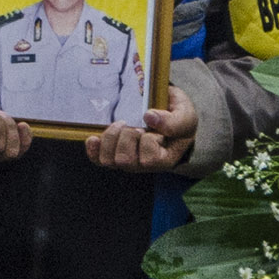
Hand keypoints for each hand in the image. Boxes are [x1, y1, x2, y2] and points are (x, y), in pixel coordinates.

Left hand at [85, 102, 200, 172]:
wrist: (167, 113)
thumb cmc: (178, 118)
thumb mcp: (185, 116)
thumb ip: (174, 121)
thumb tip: (149, 117)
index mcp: (164, 160)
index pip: (150, 158)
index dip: (148, 139)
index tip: (152, 128)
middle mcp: (143, 165)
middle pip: (124, 160)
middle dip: (127, 136)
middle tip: (136, 125)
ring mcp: (126, 161)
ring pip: (108, 160)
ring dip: (111, 138)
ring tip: (121, 125)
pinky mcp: (112, 154)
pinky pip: (97, 159)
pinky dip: (93, 148)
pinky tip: (94, 138)